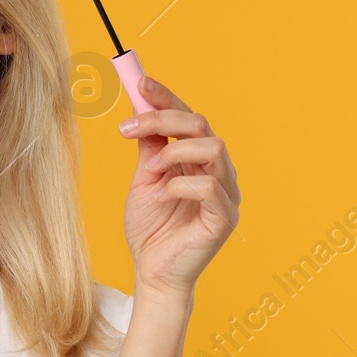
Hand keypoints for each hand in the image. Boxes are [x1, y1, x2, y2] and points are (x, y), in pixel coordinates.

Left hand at [118, 74, 239, 297]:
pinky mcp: (225, 218)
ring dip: (174, 151)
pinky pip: (209, 186)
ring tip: (152, 172)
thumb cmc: (151, 229)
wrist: (151, 272)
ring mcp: (226, 194)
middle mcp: (218, 172)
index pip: (190, 119)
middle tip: (130, 126)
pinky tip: (166, 194)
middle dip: (164, 117)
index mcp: (199, 161)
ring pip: (213, 148)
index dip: (167, 98)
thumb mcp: (144, 180)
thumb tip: (142, 110)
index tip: (140, 84)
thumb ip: (150, 147)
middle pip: (202, 125)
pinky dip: (181, 183)